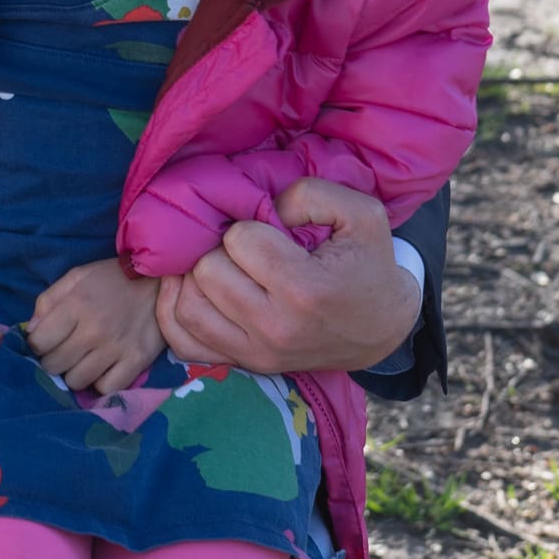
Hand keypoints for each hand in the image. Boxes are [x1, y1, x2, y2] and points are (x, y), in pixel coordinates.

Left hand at [27, 257, 163, 394]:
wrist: (158, 282)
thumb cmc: (111, 279)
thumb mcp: (76, 278)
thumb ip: (48, 301)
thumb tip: (32, 331)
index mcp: (76, 305)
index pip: (39, 342)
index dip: (37, 344)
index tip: (45, 342)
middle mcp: (94, 330)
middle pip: (55, 365)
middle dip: (52, 361)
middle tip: (62, 352)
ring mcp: (116, 348)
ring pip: (77, 381)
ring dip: (74, 373)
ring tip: (82, 361)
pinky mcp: (137, 362)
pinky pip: (106, 388)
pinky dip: (100, 382)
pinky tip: (102, 369)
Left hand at [154, 179, 421, 376]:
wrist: (382, 327)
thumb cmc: (369, 264)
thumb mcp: (361, 214)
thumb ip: (310, 194)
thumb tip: (262, 208)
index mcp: (305, 290)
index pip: (240, 240)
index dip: (250, 226)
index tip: (271, 233)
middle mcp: (276, 328)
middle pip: (208, 271)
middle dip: (222, 250)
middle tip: (245, 250)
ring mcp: (256, 353)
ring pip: (187, 305)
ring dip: (198, 278)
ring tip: (223, 267)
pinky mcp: (244, 364)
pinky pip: (182, 340)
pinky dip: (176, 311)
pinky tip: (194, 289)